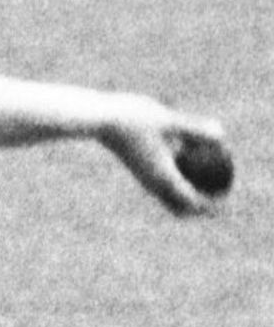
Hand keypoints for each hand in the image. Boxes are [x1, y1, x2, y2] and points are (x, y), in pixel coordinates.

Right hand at [101, 98, 227, 216]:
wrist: (102, 120)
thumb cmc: (135, 119)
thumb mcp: (169, 120)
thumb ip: (195, 129)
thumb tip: (222, 135)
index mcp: (162, 177)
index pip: (190, 201)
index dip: (210, 204)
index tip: (225, 197)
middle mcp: (153, 183)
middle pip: (180, 207)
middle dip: (199, 207)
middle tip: (218, 194)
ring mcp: (145, 178)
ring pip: (170, 196)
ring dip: (188, 195)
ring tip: (207, 181)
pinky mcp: (141, 169)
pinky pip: (163, 182)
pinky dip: (179, 180)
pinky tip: (188, 161)